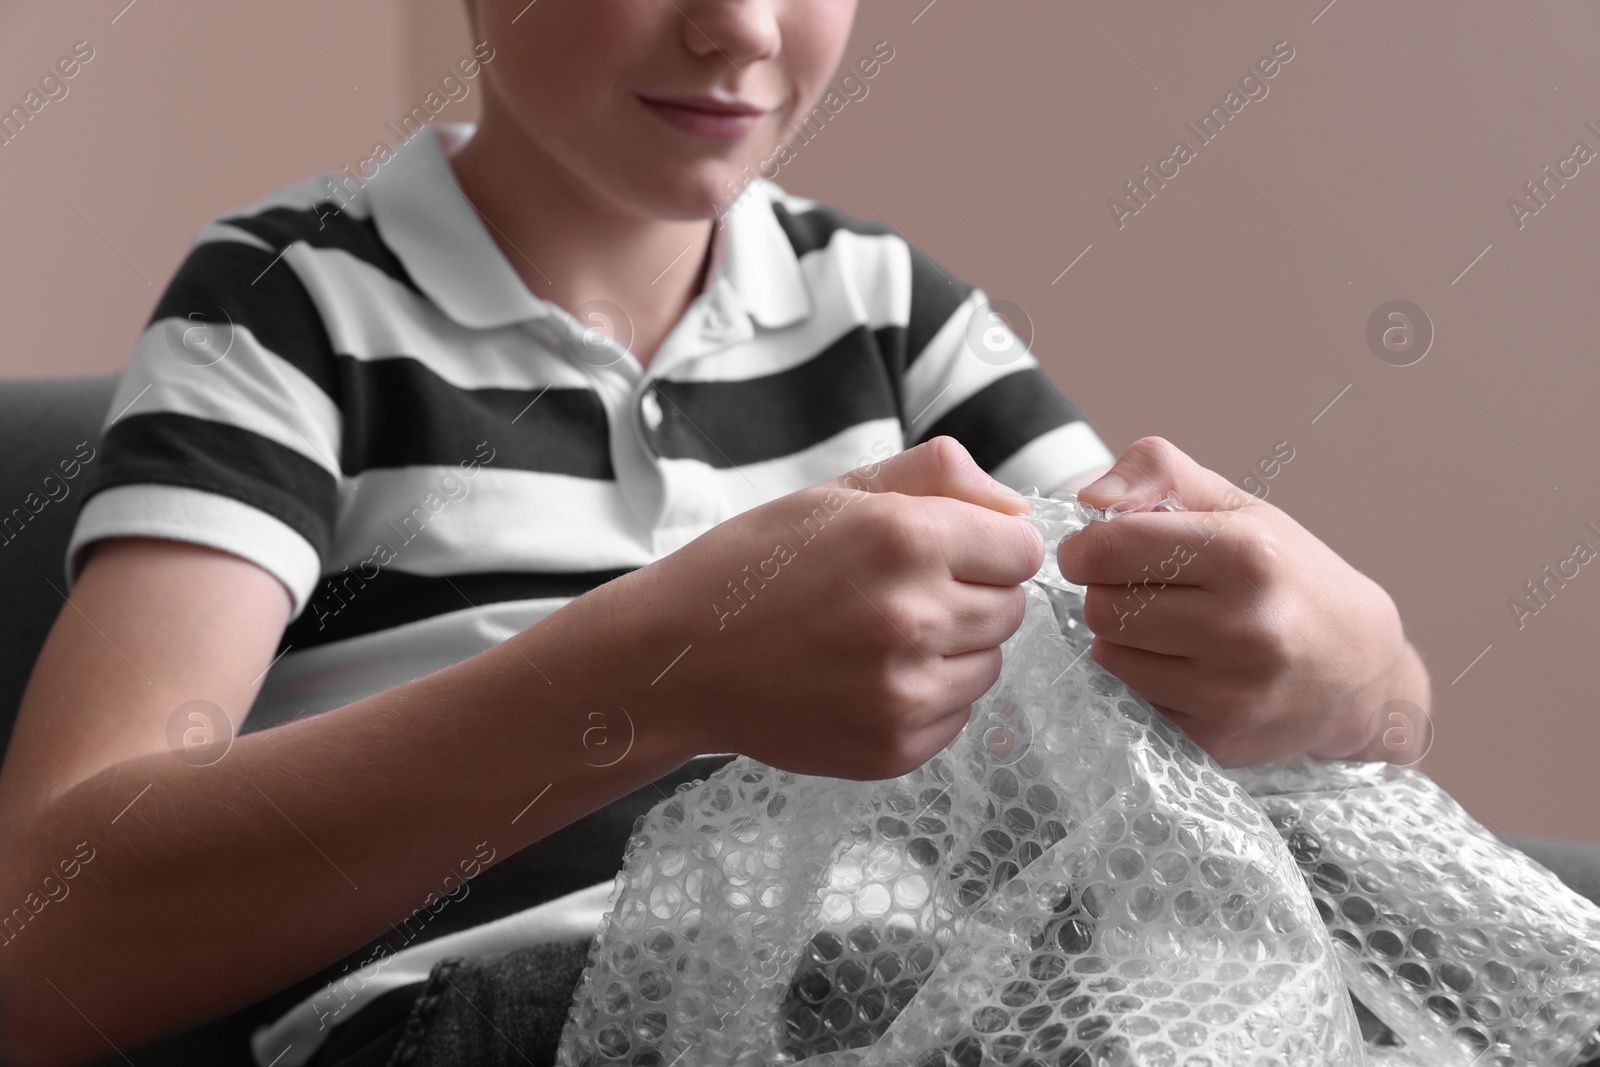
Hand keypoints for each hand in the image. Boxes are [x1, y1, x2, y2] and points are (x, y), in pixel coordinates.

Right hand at [611, 436, 1045, 779]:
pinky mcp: (895, 747)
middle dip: (971, 594)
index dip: (989, 544)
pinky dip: (928, 698)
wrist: (680, 658)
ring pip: (990, 664)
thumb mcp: (838, 491)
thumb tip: (1021, 511)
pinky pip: (958, 716)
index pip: (1023, 548)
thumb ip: (939, 477)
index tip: (947, 550)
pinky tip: (868, 678)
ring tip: (879, 637)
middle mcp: (914, 617)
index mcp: (907, 538)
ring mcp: (905, 692)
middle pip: (1012, 608)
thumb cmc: (756, 565)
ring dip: (954, 650)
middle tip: (899, 594)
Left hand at [1056, 436, 1430, 766]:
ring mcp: (1232, 690)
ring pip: (1109, 656)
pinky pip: (1135, 698)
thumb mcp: (1236, 505)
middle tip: (1146, 590)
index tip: (1095, 550)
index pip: (1108, 549)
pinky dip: (1146, 680)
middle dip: (1109, 593)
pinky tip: (1190, 667)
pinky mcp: (1218, 736)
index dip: (1086, 548)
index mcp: (1247, 554)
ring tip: (1172, 627)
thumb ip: (1158, 472)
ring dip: (1124, 639)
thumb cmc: (1287, 575)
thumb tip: (1091, 497)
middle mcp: (1244, 626)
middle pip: (1102, 607)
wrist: (1361, 670)